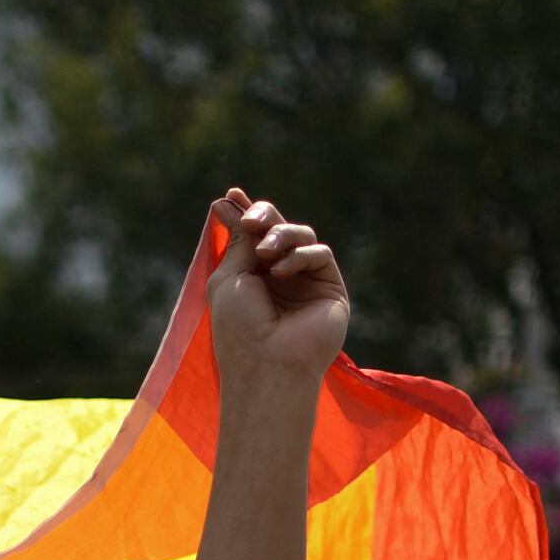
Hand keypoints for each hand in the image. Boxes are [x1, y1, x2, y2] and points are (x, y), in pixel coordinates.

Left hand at [206, 189, 348, 390]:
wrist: (267, 363)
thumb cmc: (240, 328)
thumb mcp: (229, 277)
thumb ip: (238, 240)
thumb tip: (229, 203)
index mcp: (252, 278)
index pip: (253, 237)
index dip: (245, 214)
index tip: (231, 196)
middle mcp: (280, 278)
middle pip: (277, 229)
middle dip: (263, 217)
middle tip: (253, 220)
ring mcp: (306, 283)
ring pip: (301, 236)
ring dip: (280, 236)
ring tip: (265, 252)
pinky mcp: (330, 289)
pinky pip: (319, 253)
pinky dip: (300, 255)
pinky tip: (282, 271)